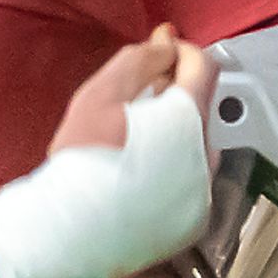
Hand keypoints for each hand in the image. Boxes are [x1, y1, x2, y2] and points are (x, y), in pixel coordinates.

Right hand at [0, 32, 217, 277]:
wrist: (70, 231)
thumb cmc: (80, 161)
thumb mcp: (101, 93)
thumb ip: (139, 60)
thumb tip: (165, 46)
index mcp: (189, 119)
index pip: (205, 66)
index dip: (182, 52)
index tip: (161, 53)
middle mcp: (207, 155)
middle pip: (199, 108)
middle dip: (172, 96)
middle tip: (134, 99)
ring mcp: (203, 192)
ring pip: (195, 147)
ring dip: (171, 135)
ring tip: (129, 143)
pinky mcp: (194, 221)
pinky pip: (189, 183)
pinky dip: (170, 173)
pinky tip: (135, 176)